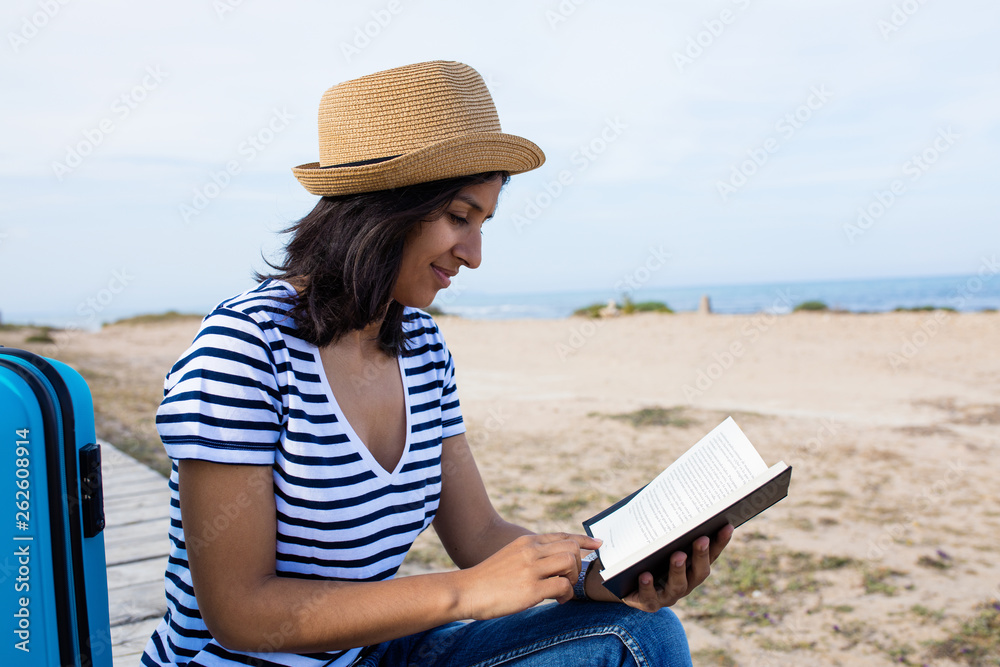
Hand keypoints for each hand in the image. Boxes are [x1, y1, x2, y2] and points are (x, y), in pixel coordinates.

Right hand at [455, 533, 601, 619]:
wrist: (466, 590)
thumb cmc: (489, 578)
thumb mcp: (511, 557)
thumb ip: (532, 555)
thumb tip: (556, 562)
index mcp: (527, 542)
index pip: (562, 536)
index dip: (583, 540)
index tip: (597, 544)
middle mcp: (530, 550)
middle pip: (571, 548)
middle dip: (578, 564)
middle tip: (569, 579)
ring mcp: (531, 568)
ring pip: (570, 563)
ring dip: (572, 578)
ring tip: (562, 589)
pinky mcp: (531, 588)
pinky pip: (563, 586)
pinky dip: (566, 595)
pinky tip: (557, 600)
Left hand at [622, 523, 733, 611]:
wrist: (625, 585)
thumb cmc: (646, 556)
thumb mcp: (658, 541)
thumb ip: (667, 527)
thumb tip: (672, 495)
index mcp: (691, 567)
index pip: (710, 554)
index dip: (720, 542)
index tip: (727, 525)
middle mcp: (685, 583)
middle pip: (699, 572)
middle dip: (701, 555)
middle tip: (701, 539)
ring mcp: (668, 595)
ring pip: (678, 585)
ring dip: (678, 570)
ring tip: (677, 555)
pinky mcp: (649, 602)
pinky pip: (649, 597)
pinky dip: (647, 586)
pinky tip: (645, 575)